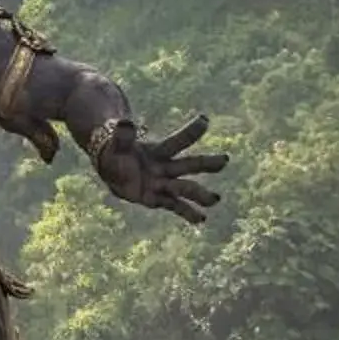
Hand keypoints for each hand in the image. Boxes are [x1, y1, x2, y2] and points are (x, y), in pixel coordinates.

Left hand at [97, 113, 226, 222]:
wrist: (113, 168)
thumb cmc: (118, 151)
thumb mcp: (117, 143)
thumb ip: (122, 136)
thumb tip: (125, 123)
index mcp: (159, 150)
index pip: (177, 141)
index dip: (191, 131)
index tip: (205, 120)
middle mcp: (167, 166)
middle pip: (189, 164)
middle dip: (206, 163)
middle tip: (225, 160)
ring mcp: (164, 183)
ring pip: (185, 188)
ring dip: (200, 194)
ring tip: (215, 199)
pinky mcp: (159, 199)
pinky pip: (175, 206)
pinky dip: (188, 213)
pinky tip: (202, 219)